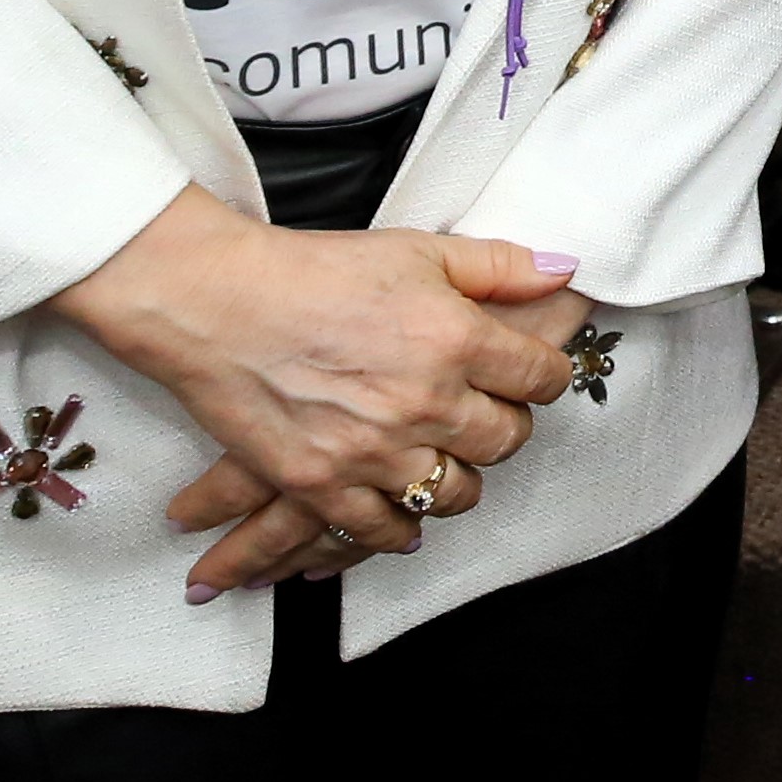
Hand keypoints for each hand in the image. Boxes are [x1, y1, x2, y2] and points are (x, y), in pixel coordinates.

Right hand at [163, 277, 597, 585]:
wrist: (216, 301)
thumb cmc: (315, 270)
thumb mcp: (416, 249)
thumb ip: (497, 265)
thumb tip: (564, 270)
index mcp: (457, 340)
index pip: (542, 378)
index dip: (542, 375)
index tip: (529, 374)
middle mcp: (426, 403)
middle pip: (506, 441)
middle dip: (504, 426)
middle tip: (483, 413)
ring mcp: (374, 452)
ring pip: (455, 494)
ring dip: (457, 478)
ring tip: (443, 458)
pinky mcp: (322, 485)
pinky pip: (384, 531)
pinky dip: (400, 528)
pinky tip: (402, 514)